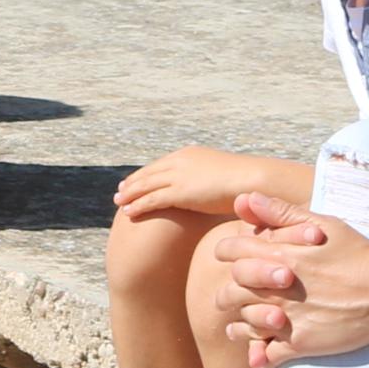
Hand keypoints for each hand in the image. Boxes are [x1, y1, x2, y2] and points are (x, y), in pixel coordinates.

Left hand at [114, 147, 267, 223]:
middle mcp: (180, 161)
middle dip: (133, 182)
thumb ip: (211, 180)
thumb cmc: (243, 182)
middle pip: (149, 172)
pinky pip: (152, 199)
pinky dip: (138, 205)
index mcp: (190, 155)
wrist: (250, 179)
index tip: (135, 180)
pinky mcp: (179, 191)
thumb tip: (213, 189)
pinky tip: (128, 212)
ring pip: (146, 185)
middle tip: (120, 191)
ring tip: (118, 203)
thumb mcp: (221, 176)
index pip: (161, 164)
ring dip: (130, 194)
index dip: (146, 173)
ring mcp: (179, 175)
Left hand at [209, 191, 368, 367]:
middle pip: (229, 291)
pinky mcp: (299, 345)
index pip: (231, 251)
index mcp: (278, 254)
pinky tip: (260, 350)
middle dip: (228, 291)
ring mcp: (285, 319)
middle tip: (233, 292)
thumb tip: (244, 199)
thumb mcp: (322, 224)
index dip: (227, 251)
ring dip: (240, 323)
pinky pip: (265, 355)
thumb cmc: (358, 254)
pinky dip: (259, 354)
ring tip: (241, 323)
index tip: (230, 254)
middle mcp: (275, 288)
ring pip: (243, 324)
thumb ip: (280, 212)